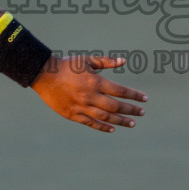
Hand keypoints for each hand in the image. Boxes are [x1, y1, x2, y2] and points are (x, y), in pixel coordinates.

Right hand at [30, 56, 146, 132]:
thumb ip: (106, 62)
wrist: (43, 75)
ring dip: (120, 121)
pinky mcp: (73, 114)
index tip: (144, 99)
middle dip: (131, 110)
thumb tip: (124, 61)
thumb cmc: (67, 65)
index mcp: (95, 82)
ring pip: (105, 118)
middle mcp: (90, 96)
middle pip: (115, 107)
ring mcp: (81, 107)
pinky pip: (90, 123)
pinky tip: (112, 128)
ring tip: (132, 123)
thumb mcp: (87, 60)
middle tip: (142, 113)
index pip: (120, 91)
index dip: (134, 96)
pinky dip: (102, 127)